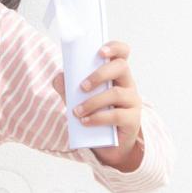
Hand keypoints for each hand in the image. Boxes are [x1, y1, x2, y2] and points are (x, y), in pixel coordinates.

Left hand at [49, 40, 145, 170]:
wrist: (108, 145)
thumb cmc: (96, 115)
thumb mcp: (79, 99)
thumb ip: (68, 88)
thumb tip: (59, 78)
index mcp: (116, 74)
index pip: (122, 52)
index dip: (114, 47)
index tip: (100, 52)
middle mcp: (128, 84)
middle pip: (121, 67)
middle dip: (99, 74)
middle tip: (82, 87)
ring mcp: (133, 101)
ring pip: (116, 93)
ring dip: (93, 101)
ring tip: (77, 111)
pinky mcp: (132, 120)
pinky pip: (117, 115)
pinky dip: (98, 118)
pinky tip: (85, 122)